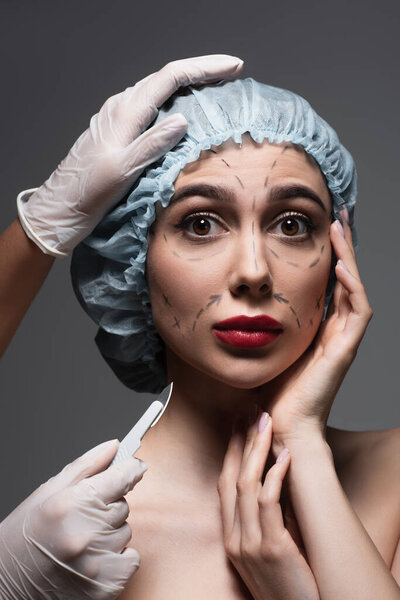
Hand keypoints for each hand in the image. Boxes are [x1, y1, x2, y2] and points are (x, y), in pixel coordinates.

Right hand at [0, 439, 147, 598]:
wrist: (6, 586)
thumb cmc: (22, 538)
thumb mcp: (47, 493)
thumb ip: (86, 466)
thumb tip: (114, 447)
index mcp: (71, 504)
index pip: (122, 477)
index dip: (131, 469)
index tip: (135, 467)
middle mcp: (86, 533)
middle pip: (123, 505)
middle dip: (107, 507)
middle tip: (82, 517)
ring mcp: (97, 561)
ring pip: (126, 531)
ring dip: (110, 533)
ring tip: (81, 540)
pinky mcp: (105, 585)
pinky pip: (131, 559)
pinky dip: (118, 557)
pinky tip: (92, 558)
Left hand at [17, 54, 243, 255]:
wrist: (62, 203)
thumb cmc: (91, 190)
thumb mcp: (125, 169)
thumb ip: (153, 143)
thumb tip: (183, 119)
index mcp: (126, 111)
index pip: (171, 77)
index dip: (204, 68)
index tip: (233, 67)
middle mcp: (121, 106)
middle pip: (166, 77)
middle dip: (201, 71)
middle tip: (231, 73)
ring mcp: (117, 115)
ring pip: (157, 89)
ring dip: (187, 84)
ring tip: (213, 87)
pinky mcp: (116, 127)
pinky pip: (149, 104)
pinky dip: (171, 100)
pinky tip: (180, 110)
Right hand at [217, 409, 319, 599]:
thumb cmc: (289, 586)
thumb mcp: (269, 551)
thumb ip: (265, 521)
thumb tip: (276, 482)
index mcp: (232, 538)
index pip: (224, 485)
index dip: (231, 453)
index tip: (238, 427)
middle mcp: (234, 539)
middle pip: (231, 478)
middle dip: (240, 442)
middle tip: (249, 413)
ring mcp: (249, 545)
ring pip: (246, 485)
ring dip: (257, 449)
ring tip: (266, 423)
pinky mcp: (270, 550)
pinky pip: (268, 503)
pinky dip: (275, 475)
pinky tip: (285, 456)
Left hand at [264, 210, 372, 446]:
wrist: (281, 426)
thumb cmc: (271, 392)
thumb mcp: (264, 347)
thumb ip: (261, 325)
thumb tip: (238, 302)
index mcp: (318, 329)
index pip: (329, 284)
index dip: (328, 255)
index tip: (318, 228)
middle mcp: (334, 331)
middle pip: (346, 279)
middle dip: (343, 246)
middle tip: (338, 215)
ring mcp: (343, 340)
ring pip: (355, 289)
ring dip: (350, 257)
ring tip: (341, 227)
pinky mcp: (345, 350)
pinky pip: (358, 312)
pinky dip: (352, 287)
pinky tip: (341, 265)